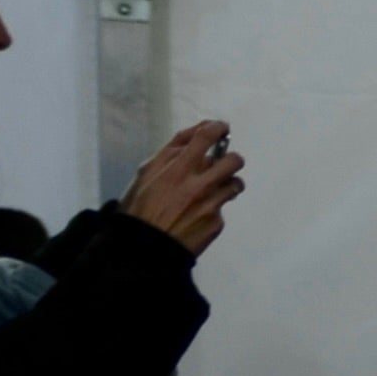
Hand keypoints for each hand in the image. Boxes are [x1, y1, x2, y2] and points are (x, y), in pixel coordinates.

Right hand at [121, 118, 242, 253]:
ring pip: (236, 184)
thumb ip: (170, 154)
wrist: (144, 246)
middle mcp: (199, 183)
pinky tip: (198, 216)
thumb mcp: (146, 174)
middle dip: (231, 159)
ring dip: (228, 183)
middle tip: (222, 165)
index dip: (218, 128)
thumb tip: (193, 137)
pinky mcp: (217, 222)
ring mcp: (211, 204)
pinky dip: (214, 208)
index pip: (206, 137)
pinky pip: (223, 208)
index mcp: (177, 168)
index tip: (222, 129)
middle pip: (234, 160)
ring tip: (214, 190)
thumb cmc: (140, 207)